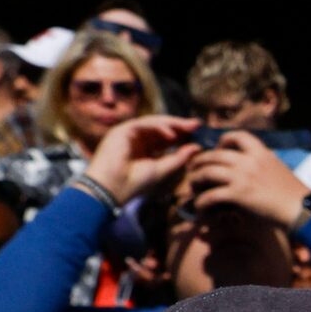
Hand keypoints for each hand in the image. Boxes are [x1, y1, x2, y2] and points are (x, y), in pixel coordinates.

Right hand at [84, 114, 201, 202]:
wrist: (112, 189)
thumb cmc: (135, 183)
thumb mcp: (163, 169)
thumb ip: (180, 158)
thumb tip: (197, 147)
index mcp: (145, 149)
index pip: (165, 137)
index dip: (182, 133)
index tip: (199, 132)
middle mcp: (137, 139)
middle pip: (161, 127)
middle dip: (180, 125)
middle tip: (197, 124)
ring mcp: (128, 133)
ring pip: (153, 122)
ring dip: (172, 124)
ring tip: (189, 127)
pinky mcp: (121, 130)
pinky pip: (143, 124)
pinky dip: (159, 127)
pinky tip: (172, 135)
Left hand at [183, 134, 310, 229]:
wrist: (302, 208)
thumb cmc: (293, 192)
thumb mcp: (278, 168)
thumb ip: (262, 163)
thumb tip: (251, 165)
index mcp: (260, 152)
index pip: (236, 135)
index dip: (222, 141)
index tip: (218, 150)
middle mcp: (249, 161)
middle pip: (214, 155)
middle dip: (200, 162)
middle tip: (195, 171)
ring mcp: (242, 177)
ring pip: (207, 172)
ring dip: (196, 180)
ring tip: (193, 188)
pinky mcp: (238, 194)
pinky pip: (210, 195)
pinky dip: (201, 202)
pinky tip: (200, 207)